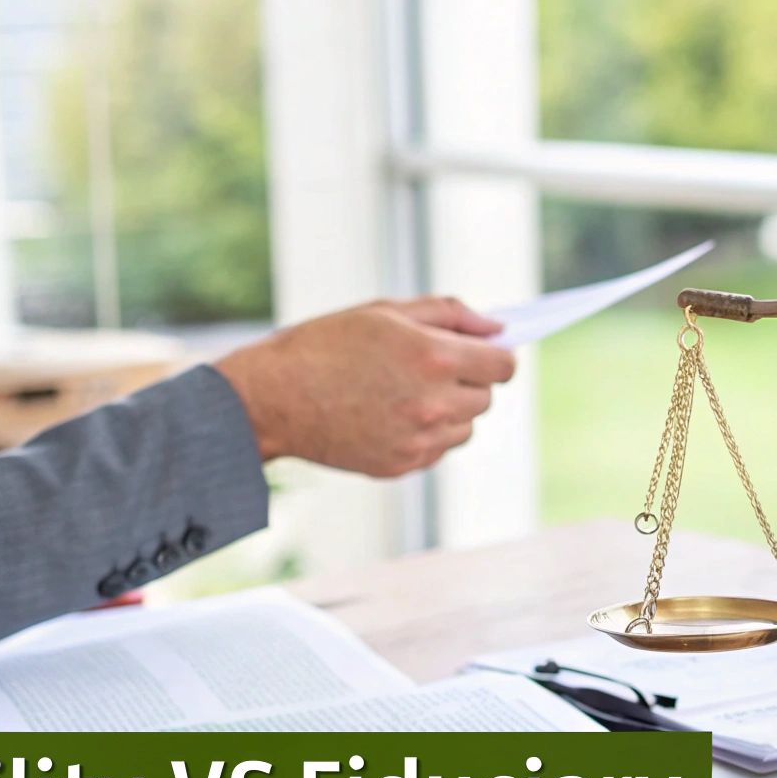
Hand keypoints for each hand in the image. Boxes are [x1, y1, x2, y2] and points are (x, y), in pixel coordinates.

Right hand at [214, 296, 513, 476]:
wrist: (273, 398)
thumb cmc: (326, 345)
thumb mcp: (386, 311)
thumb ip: (450, 314)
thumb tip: (496, 329)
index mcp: (434, 357)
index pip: (503, 366)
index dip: (495, 355)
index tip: (481, 352)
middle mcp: (433, 404)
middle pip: (486, 398)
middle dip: (467, 380)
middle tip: (426, 368)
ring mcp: (418, 441)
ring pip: (465, 427)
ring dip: (448, 410)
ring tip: (402, 393)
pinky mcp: (402, 466)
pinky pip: (437, 450)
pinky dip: (425, 435)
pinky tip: (387, 416)